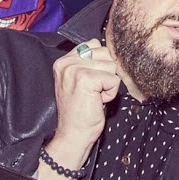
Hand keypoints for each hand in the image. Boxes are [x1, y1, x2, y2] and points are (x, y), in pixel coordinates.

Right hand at [45, 40, 119, 176]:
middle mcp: (67, 62)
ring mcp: (75, 70)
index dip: (101, 64)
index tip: (91, 82)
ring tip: (94, 96)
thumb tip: (113, 48)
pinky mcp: (86, 79)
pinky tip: (97, 101)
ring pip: (112, 66)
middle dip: (106, 73)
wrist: (73, 135)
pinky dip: (111, 93)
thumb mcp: (80, 79)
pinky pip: (114, 79)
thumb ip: (90, 61)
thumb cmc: (81, 110)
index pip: (95, 44)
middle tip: (93, 91)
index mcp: (64, 60)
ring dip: (109, 83)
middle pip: (106, 53)